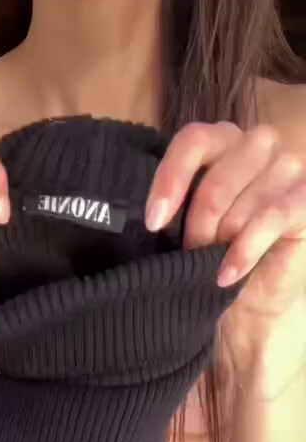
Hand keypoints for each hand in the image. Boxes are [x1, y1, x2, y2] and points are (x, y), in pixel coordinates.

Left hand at [146, 122, 305, 332]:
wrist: (253, 301)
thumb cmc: (215, 258)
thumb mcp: (186, 227)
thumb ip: (176, 206)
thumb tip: (156, 213)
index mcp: (223, 142)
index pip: (193, 140)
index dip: (170, 180)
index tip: (153, 222)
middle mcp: (258, 145)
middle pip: (215, 182)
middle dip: (199, 228)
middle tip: (194, 254)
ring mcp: (288, 167)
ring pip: (241, 205)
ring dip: (223, 243)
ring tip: (217, 264)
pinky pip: (272, 217)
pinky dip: (246, 248)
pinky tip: (229, 273)